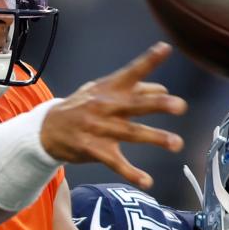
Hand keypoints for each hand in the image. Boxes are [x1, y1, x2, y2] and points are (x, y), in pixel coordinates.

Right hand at [41, 42, 186, 188]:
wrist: (48, 129)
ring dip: (155, 138)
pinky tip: (147, 181)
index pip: (132, 72)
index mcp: (110, 88)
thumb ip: (134, 89)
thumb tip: (162, 88)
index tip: (165, 49)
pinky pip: (115, 163)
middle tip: (180, 106)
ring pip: (131, 133)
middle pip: (135, 104)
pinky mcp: (94, 149)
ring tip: (176, 143)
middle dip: (158, 104)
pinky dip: (131, 173)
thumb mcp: (103, 91)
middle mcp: (106, 106)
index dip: (149, 60)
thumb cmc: (82, 107)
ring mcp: (100, 128)